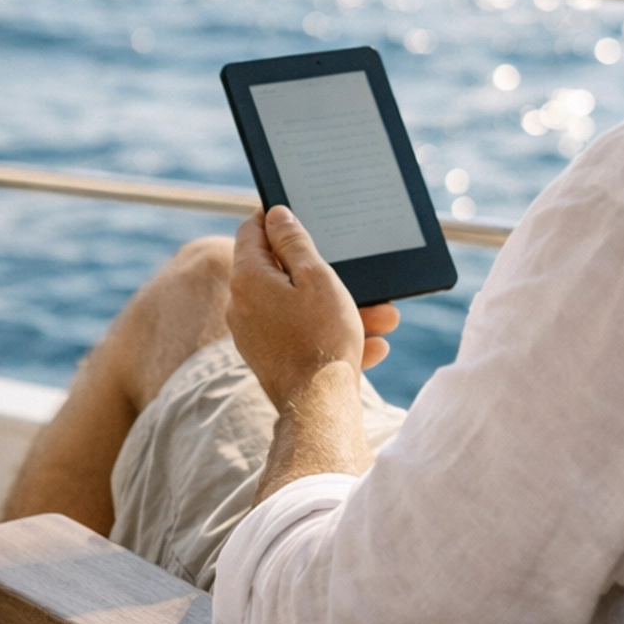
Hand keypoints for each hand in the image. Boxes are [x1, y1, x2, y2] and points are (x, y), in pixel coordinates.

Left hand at [228, 206, 399, 412]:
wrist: (319, 408)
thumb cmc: (322, 338)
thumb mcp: (317, 278)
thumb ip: (294, 242)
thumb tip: (276, 215)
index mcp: (247, 278)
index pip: (252, 230)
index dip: (277, 218)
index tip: (302, 218)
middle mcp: (240, 304)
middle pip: (279, 271)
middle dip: (324, 272)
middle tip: (359, 274)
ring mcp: (251, 334)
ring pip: (296, 307)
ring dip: (337, 308)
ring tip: (382, 317)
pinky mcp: (267, 358)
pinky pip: (299, 334)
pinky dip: (329, 334)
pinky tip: (370, 345)